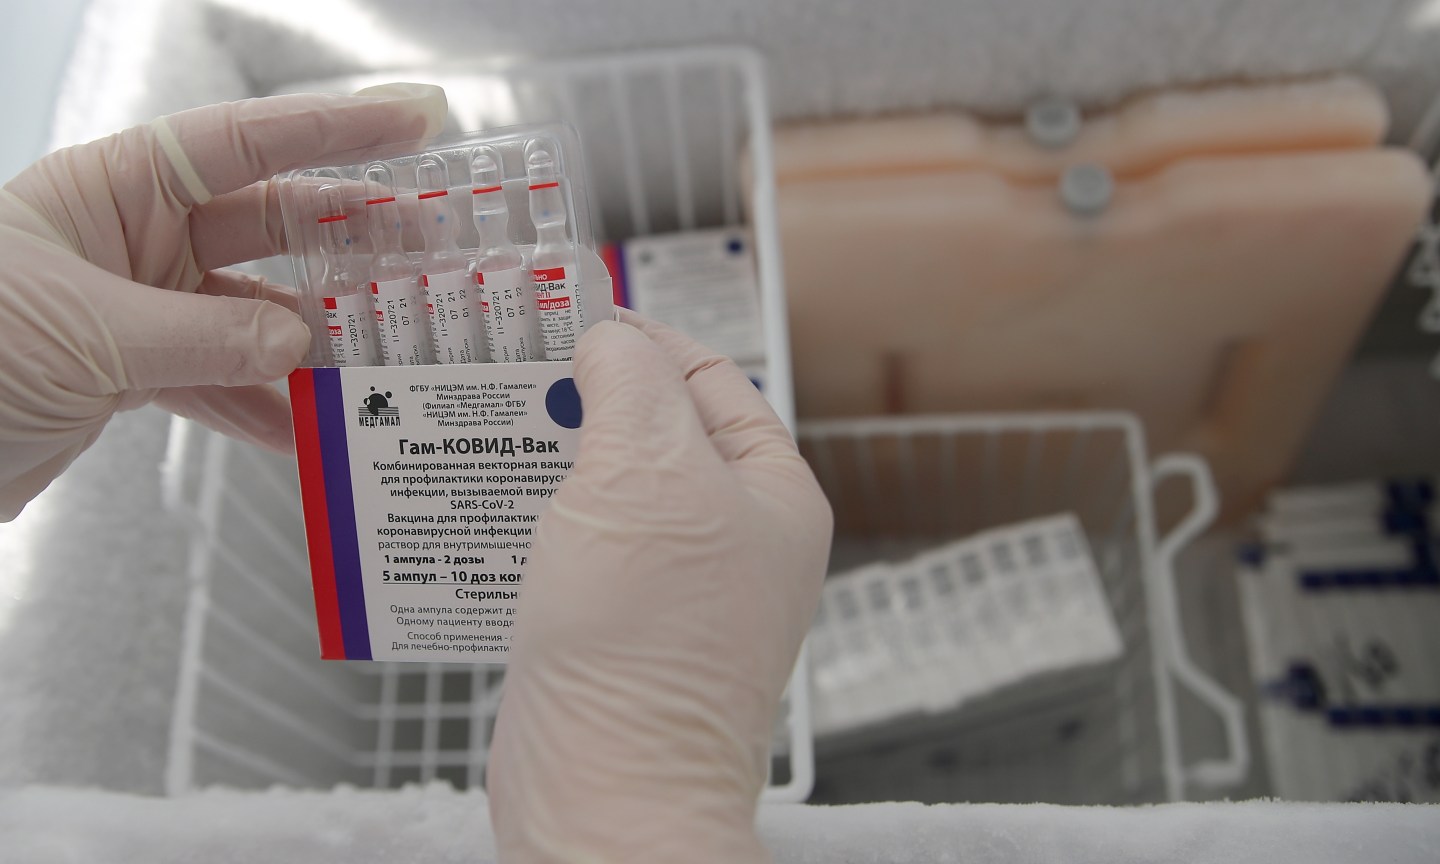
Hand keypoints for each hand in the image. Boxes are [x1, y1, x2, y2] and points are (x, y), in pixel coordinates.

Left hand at [0, 84, 447, 519]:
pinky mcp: (132, 374)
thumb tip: (301, 344)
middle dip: (349, 243)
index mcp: (112, 189)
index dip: (334, 129)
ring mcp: (139, 308)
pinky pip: (220, 383)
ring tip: (380, 366)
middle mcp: (133, 239)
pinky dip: (263, 411)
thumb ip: (205, 337)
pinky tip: (308, 437)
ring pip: (255, 316)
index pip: (244, 141)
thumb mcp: (85, 335)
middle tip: (431, 254)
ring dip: (315, 348)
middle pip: (268, 227)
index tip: (415, 122)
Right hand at [488, 310, 832, 862]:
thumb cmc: (648, 642)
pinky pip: (567, 549)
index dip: (638, 339)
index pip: (708, 376)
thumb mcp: (646, 475)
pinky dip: (522, 521)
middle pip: (648, 430)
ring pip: (599, 490)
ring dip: (539, 459)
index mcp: (770, 490)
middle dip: (576, 399)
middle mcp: (728, 535)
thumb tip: (610, 340)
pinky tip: (472, 507)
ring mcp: (670, 585)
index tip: (565, 319)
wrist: (608, 792)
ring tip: (474, 432)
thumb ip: (632, 384)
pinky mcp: (612, 626)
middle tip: (504, 374)